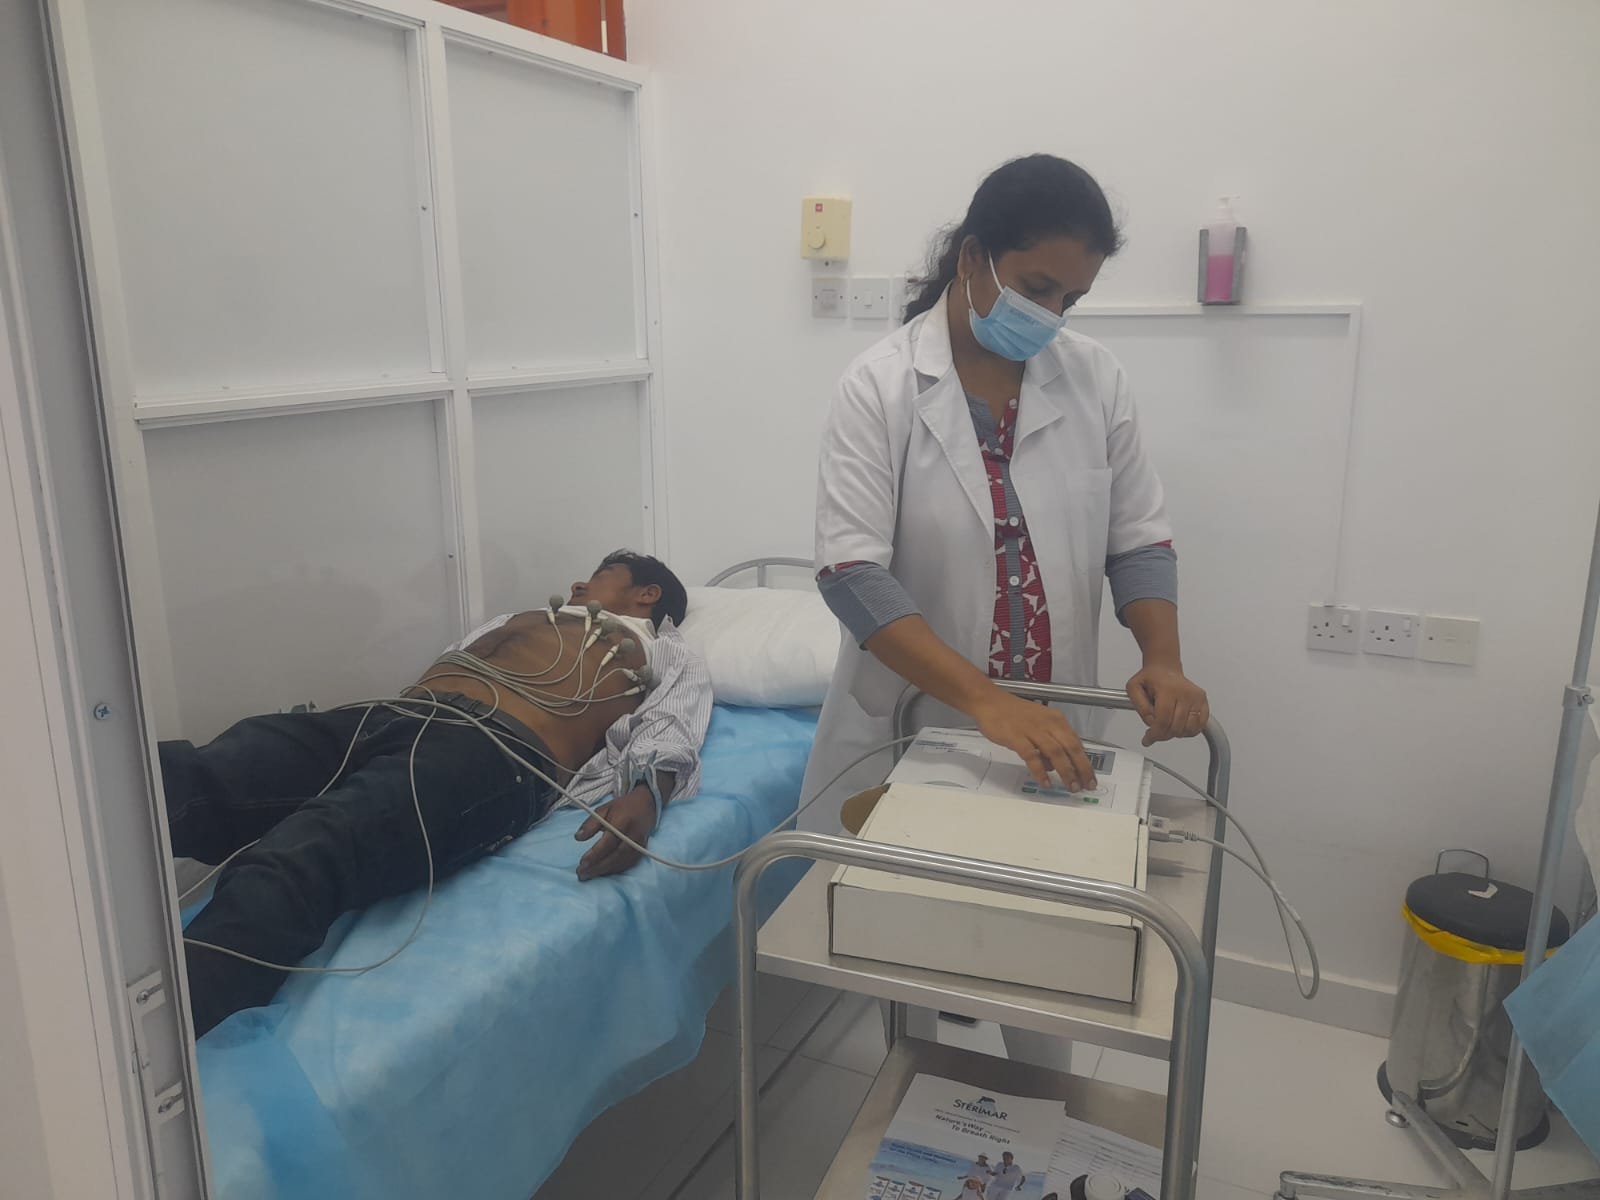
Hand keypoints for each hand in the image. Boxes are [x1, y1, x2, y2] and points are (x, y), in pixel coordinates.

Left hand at [574, 787, 657, 880]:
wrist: (646, 806)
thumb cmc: (622, 808)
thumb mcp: (603, 809)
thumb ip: (590, 824)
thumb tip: (578, 837)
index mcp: (623, 822)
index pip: (608, 842)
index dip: (595, 854)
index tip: (582, 862)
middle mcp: (633, 835)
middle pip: (615, 856)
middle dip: (597, 867)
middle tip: (581, 873)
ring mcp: (639, 845)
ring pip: (621, 862)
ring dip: (604, 871)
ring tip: (588, 874)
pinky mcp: (642, 851)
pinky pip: (627, 864)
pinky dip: (614, 870)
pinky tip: (602, 872)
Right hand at [972, 691, 1097, 791]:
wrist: (990, 701)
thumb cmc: (1014, 713)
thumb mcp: (1039, 724)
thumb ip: (1049, 743)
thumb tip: (1055, 766)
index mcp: (1057, 720)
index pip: (1077, 743)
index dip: (1086, 763)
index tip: (1091, 779)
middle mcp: (1048, 724)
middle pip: (1071, 748)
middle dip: (1081, 769)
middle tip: (1085, 786)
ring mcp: (1033, 730)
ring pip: (1056, 753)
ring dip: (1066, 771)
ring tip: (1070, 787)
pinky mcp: (1017, 737)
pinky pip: (1032, 756)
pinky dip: (1040, 771)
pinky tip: (1045, 782)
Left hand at [1126, 662, 1208, 745]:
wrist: (1165, 669)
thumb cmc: (1151, 678)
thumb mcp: (1134, 687)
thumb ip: (1140, 706)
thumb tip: (1151, 722)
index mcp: (1168, 689)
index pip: (1163, 720)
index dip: (1155, 734)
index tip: (1148, 740)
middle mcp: (1185, 693)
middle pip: (1175, 727)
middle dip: (1162, 735)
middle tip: (1154, 733)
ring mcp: (1196, 697)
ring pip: (1188, 729)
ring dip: (1175, 734)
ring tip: (1166, 727)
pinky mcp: (1203, 701)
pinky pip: (1199, 725)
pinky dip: (1189, 731)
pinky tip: (1178, 727)